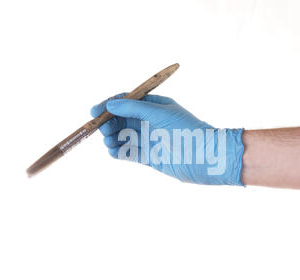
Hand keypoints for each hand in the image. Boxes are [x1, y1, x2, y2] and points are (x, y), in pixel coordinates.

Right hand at [90, 94, 243, 184]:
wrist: (204, 157)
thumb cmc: (187, 130)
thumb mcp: (159, 113)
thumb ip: (134, 109)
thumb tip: (110, 105)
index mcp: (154, 106)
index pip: (126, 102)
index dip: (109, 106)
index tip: (95, 111)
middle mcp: (149, 121)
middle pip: (121, 120)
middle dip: (108, 123)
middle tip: (101, 129)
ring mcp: (148, 139)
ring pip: (122, 136)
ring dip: (111, 138)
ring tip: (109, 141)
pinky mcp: (149, 157)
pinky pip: (128, 153)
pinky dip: (118, 151)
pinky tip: (114, 151)